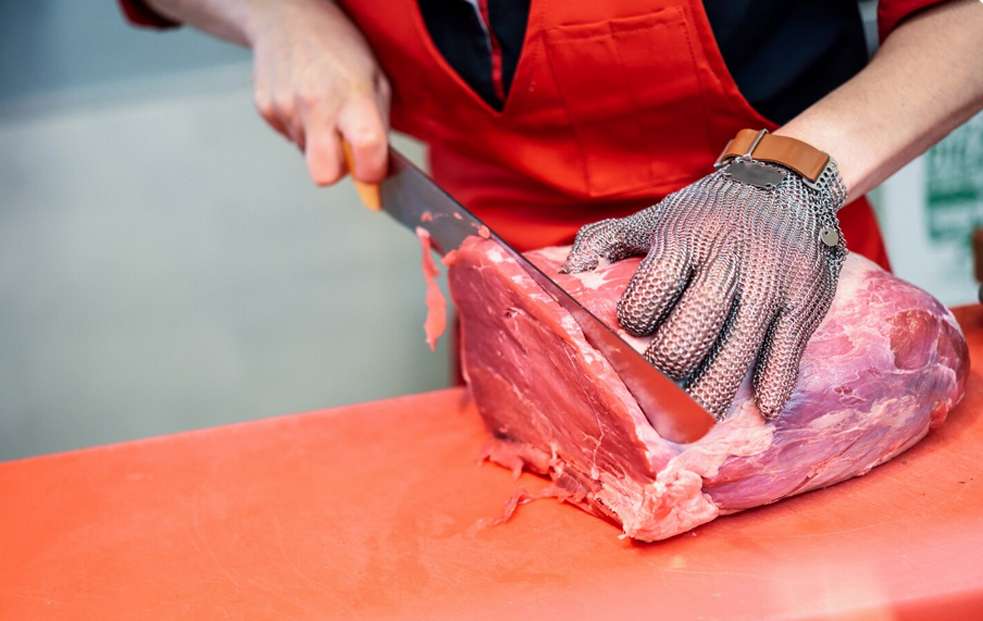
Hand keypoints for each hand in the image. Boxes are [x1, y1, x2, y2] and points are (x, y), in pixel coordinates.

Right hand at [250, 0, 389, 184]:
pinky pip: (289, 138)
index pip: (366, 152)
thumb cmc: (338, 49)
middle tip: (345, 150)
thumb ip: (378, 126)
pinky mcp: (265, 110)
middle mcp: (316, 104)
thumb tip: (377, 171)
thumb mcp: (375, 79)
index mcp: (352, 96)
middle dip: (337, 171)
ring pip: (307, 156)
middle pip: (324, 175)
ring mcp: (286, 108)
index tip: (372, 168)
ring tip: (323, 107)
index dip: (372, 171)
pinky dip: (300, 128)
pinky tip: (304, 101)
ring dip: (319, 142)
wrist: (287, 17)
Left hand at [562, 158, 846, 419]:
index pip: (656, 284)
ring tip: (692, 421)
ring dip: (713, 390)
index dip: (639, 316)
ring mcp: (772, 281)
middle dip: (671, 362)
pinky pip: (788, 350)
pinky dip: (775, 382)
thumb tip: (564, 274)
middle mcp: (731, 258)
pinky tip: (761, 409)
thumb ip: (607, 240)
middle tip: (656, 391)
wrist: (785, 185)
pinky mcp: (806, 300)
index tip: (633, 333)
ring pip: (740, 347)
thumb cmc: (705, 213)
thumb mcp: (657, 216)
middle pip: (697, 321)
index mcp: (686, 236)